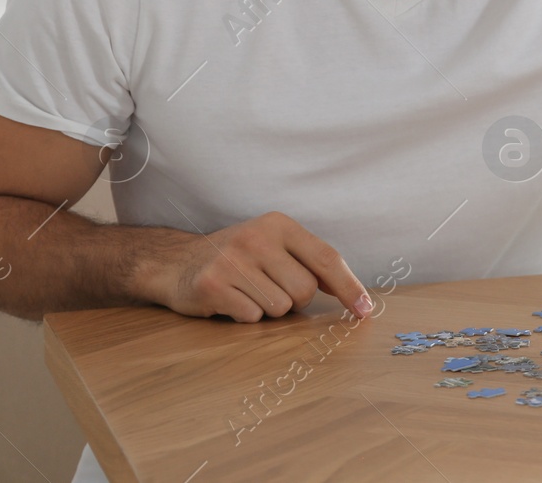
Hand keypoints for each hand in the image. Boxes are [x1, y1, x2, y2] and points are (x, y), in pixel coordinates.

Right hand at [137, 211, 372, 322]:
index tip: (366, 311)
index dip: (350, 287)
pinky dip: (245, 316)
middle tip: (268, 288)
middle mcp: (257, 237)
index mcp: (279, 225)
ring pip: (280, 308)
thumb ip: (310, 264)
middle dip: (294, 300)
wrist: (176, 263)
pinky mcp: (212, 284)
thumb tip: (357, 296)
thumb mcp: (274, 247)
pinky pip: (251, 317)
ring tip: (247, 292)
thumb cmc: (238, 259)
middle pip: (305, 290)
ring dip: (267, 310)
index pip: (326, 259)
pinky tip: (229, 301)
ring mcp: (233, 260)